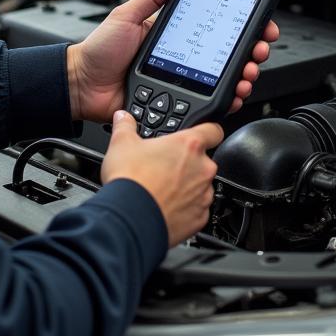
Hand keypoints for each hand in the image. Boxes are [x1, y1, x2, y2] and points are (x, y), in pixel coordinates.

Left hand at [66, 0, 279, 124]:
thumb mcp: (125, 16)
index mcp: (173, 34)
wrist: (82, 85)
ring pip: (223, 80)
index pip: (215, 27)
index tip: (258, 25)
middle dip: (251, 52)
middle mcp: (184, 56)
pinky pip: (208, 103)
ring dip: (243, 75)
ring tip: (247, 73)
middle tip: (258, 50)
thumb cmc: (99, 51)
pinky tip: (234, 94)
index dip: (241, 26)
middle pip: (227, 54)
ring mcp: (182, 80)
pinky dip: (226, 100)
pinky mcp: (178, 101)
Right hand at [101, 110, 222, 245]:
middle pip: (204, 160)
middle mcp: (203, 169)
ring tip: (163, 189)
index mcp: (189, 145)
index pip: (213, 130)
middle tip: (165, 167)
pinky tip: (166, 206)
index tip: (200, 134)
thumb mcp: (122, 144)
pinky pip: (197, 209)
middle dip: (188, 163)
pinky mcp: (200, 217)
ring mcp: (204, 195)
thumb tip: (123, 117)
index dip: (207, 130)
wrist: (130, 218)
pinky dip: (186, 208)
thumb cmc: (130, 180)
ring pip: (201, 186)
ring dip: (187, 186)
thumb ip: (126, 126)